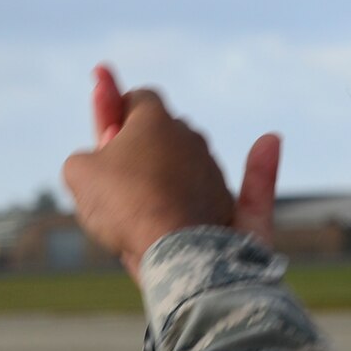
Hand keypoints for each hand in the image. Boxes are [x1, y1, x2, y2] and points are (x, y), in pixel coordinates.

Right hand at [63, 68, 279, 280]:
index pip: (136, 98)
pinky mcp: (238, 207)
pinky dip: (259, 168)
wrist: (174, 252)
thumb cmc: (124, 204)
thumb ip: (84, 157)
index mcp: (155, 118)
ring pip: (189, 168)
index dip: (116, 113)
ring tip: (142, 217)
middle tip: (115, 182)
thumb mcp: (80, 173)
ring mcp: (216, 171)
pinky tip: (270, 142)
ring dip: (168, 181)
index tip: (104, 133)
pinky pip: (255, 183)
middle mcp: (192, 137)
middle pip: (163, 134)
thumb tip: (94, 164)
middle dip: (141, 151)